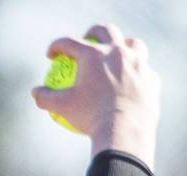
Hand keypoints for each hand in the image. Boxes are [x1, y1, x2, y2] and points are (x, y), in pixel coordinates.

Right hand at [31, 23, 160, 169]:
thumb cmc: (91, 119)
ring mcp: (139, 64)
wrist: (124, 133)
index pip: (70, 43)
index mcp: (95, 55)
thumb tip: (34, 93)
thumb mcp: (63, 109)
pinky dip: (137, 75)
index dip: (57, 47)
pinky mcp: (152, 80)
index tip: (52, 55)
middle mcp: (119, 52)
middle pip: (106, 31)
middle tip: (87, 40)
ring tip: (118, 55)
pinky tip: (132, 83)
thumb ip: (46, 98)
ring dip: (124, 46)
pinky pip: (145, 72)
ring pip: (133, 45)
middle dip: (93, 32)